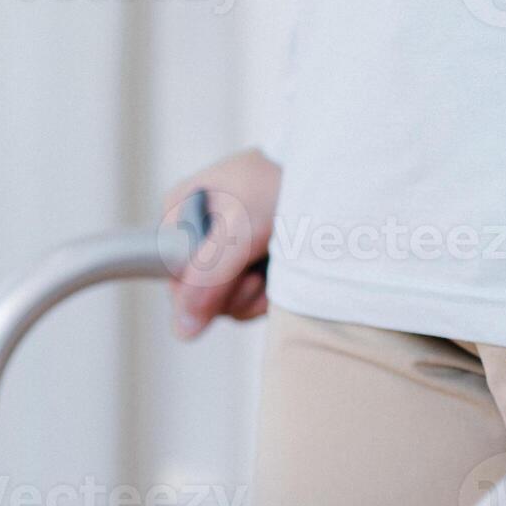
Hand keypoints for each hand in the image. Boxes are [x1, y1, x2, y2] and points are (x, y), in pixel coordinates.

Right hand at [160, 148, 280, 339]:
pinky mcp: (255, 263)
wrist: (332, 176)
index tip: (234, 275)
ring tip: (274, 267)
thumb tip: (182, 329)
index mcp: (179, 214)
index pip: (173, 276)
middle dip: (236, 292)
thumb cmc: (279, 186)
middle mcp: (198, 234)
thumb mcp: (240, 231)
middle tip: (258, 272)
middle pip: (201, 295)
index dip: (202, 291)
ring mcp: (227, 250)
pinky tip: (284, 272)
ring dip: (257, 296)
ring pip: (230, 301)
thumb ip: (208, 280)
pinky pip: (253, 298)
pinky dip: (272, 293)